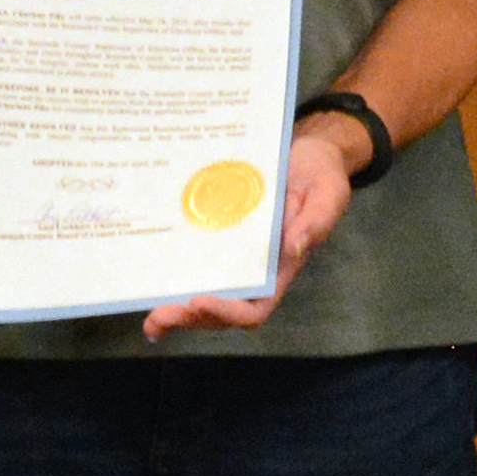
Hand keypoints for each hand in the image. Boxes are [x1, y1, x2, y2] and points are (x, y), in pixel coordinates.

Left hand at [144, 125, 357, 335]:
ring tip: (151, 320)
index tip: (200, 301)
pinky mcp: (219, 244)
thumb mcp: (327, 194)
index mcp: (281, 270)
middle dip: (191, 319)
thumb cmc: (320, 175)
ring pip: (205, 300)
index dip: (228, 313)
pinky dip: (174, 286)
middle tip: (158, 317)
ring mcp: (235, 261)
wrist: (308, 155)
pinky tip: (149, 290)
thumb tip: (292, 248)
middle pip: (222, 313)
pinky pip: (197, 270)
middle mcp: (256, 273)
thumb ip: (315, 223)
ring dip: (177, 313)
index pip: (255, 309)